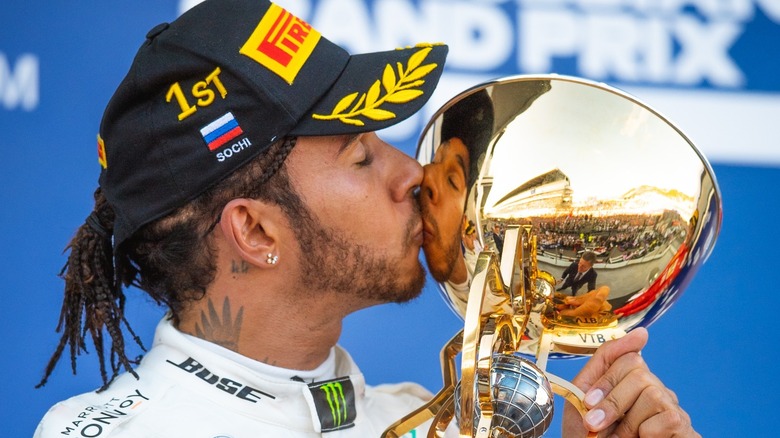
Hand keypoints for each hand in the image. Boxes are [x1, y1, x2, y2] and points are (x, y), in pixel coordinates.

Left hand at [561, 328, 698, 436]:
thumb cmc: (589, 435)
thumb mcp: (585, 395)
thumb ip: (605, 361)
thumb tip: (643, 333)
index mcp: (631, 381)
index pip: (629, 358)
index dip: (606, 380)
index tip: (588, 402)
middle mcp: (655, 391)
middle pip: (640, 373)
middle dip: (613, 401)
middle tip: (595, 425)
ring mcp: (672, 409)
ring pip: (654, 393)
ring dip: (628, 422)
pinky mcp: (684, 429)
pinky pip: (669, 417)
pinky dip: (647, 433)